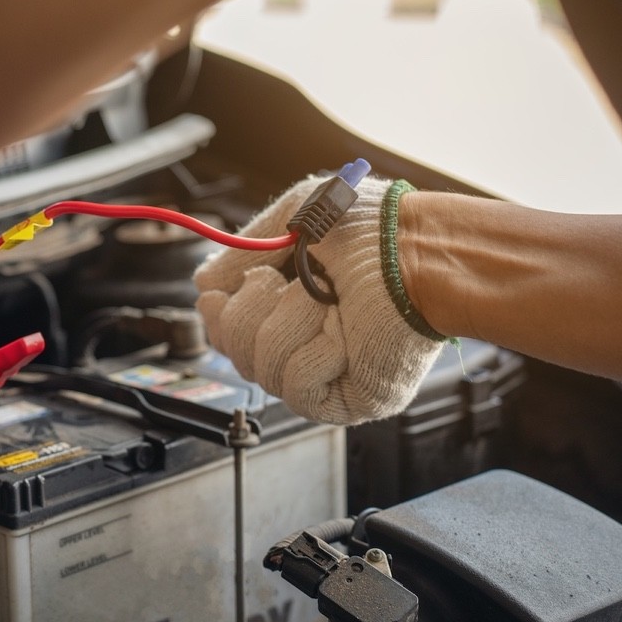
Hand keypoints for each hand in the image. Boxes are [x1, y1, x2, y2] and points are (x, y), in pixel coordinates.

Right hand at [194, 176, 444, 424]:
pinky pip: (296, 390)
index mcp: (287, 304)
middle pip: (232, 351)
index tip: (237, 283)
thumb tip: (203, 284)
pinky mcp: (346, 400)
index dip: (221, 310)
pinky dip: (314, 353)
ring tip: (330, 302)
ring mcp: (323, 373)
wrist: (418, 250)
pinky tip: (341, 333)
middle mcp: (300, 341)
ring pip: (260, 369)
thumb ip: (241, 252)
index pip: (225, 328)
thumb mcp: (291, 221)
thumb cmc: (372, 228)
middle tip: (292, 283)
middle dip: (254, 310)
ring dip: (292, 324)